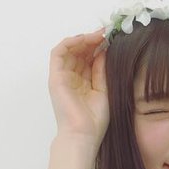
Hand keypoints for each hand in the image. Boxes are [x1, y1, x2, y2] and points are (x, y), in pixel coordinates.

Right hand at [47, 28, 108, 150]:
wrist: (83, 134)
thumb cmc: (95, 120)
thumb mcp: (104, 90)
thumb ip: (103, 70)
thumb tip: (105, 50)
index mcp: (83, 83)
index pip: (89, 59)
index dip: (99, 47)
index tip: (113, 39)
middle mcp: (72, 78)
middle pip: (79, 52)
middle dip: (93, 41)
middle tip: (107, 33)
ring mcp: (62, 77)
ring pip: (69, 50)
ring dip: (83, 40)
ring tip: (98, 36)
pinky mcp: (55, 77)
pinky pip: (58, 53)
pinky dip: (70, 43)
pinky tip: (84, 39)